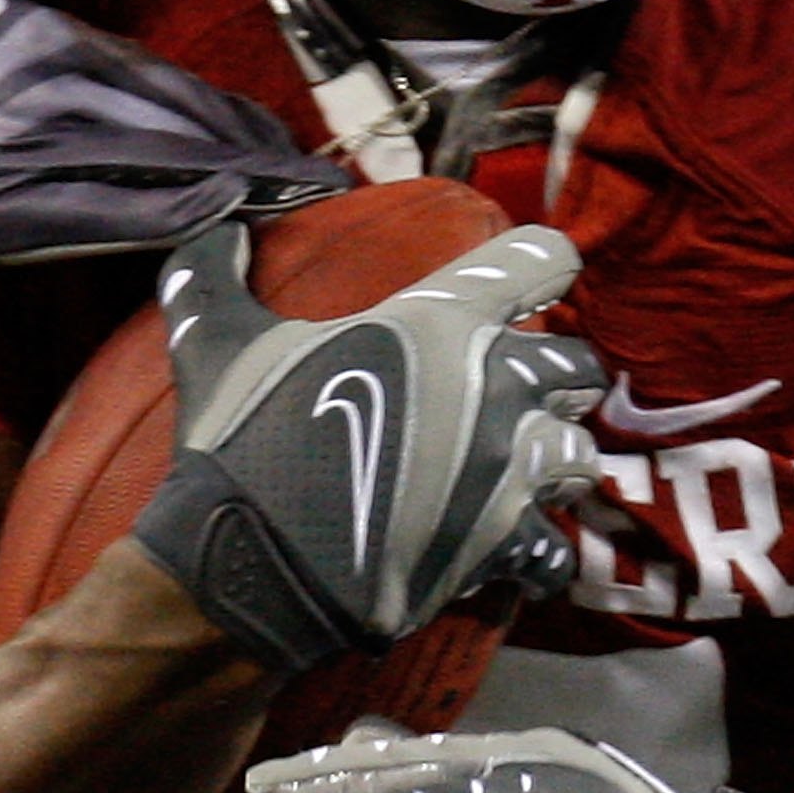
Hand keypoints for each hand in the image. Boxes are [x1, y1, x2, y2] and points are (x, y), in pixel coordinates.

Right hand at [0, 0, 335, 270]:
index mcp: (44, 40)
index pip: (169, 84)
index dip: (238, 117)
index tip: (292, 141)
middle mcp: (46, 102)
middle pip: (180, 136)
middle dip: (257, 161)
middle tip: (321, 186)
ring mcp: (26, 167)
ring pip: (156, 181)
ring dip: (232, 196)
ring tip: (292, 211)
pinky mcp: (1, 223)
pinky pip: (105, 223)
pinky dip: (169, 226)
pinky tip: (218, 229)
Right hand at [131, 225, 602, 675]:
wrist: (260, 564)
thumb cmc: (247, 440)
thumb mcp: (217, 342)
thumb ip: (214, 274)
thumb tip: (216, 227)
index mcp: (445, 323)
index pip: (542, 257)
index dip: (537, 262)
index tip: (531, 276)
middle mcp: (499, 389)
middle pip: (579, 366)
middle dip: (557, 378)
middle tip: (516, 394)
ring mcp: (512, 472)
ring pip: (578, 456)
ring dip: (553, 462)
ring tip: (517, 473)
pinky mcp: (507, 546)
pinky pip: (555, 546)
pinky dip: (537, 550)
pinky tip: (509, 550)